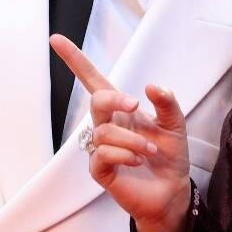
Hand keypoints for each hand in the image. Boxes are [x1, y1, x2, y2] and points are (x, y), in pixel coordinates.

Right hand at [51, 35, 193, 231]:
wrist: (172, 192)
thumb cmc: (169, 157)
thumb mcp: (175, 126)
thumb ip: (167, 103)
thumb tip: (152, 86)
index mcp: (122, 111)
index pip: (94, 81)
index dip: (76, 61)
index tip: (56, 39)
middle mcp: (108, 126)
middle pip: (96, 101)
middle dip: (114, 100)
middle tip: (135, 105)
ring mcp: (101, 148)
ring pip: (103, 132)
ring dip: (131, 139)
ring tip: (150, 151)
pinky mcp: (100, 171)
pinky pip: (102, 155)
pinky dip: (123, 154)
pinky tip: (138, 160)